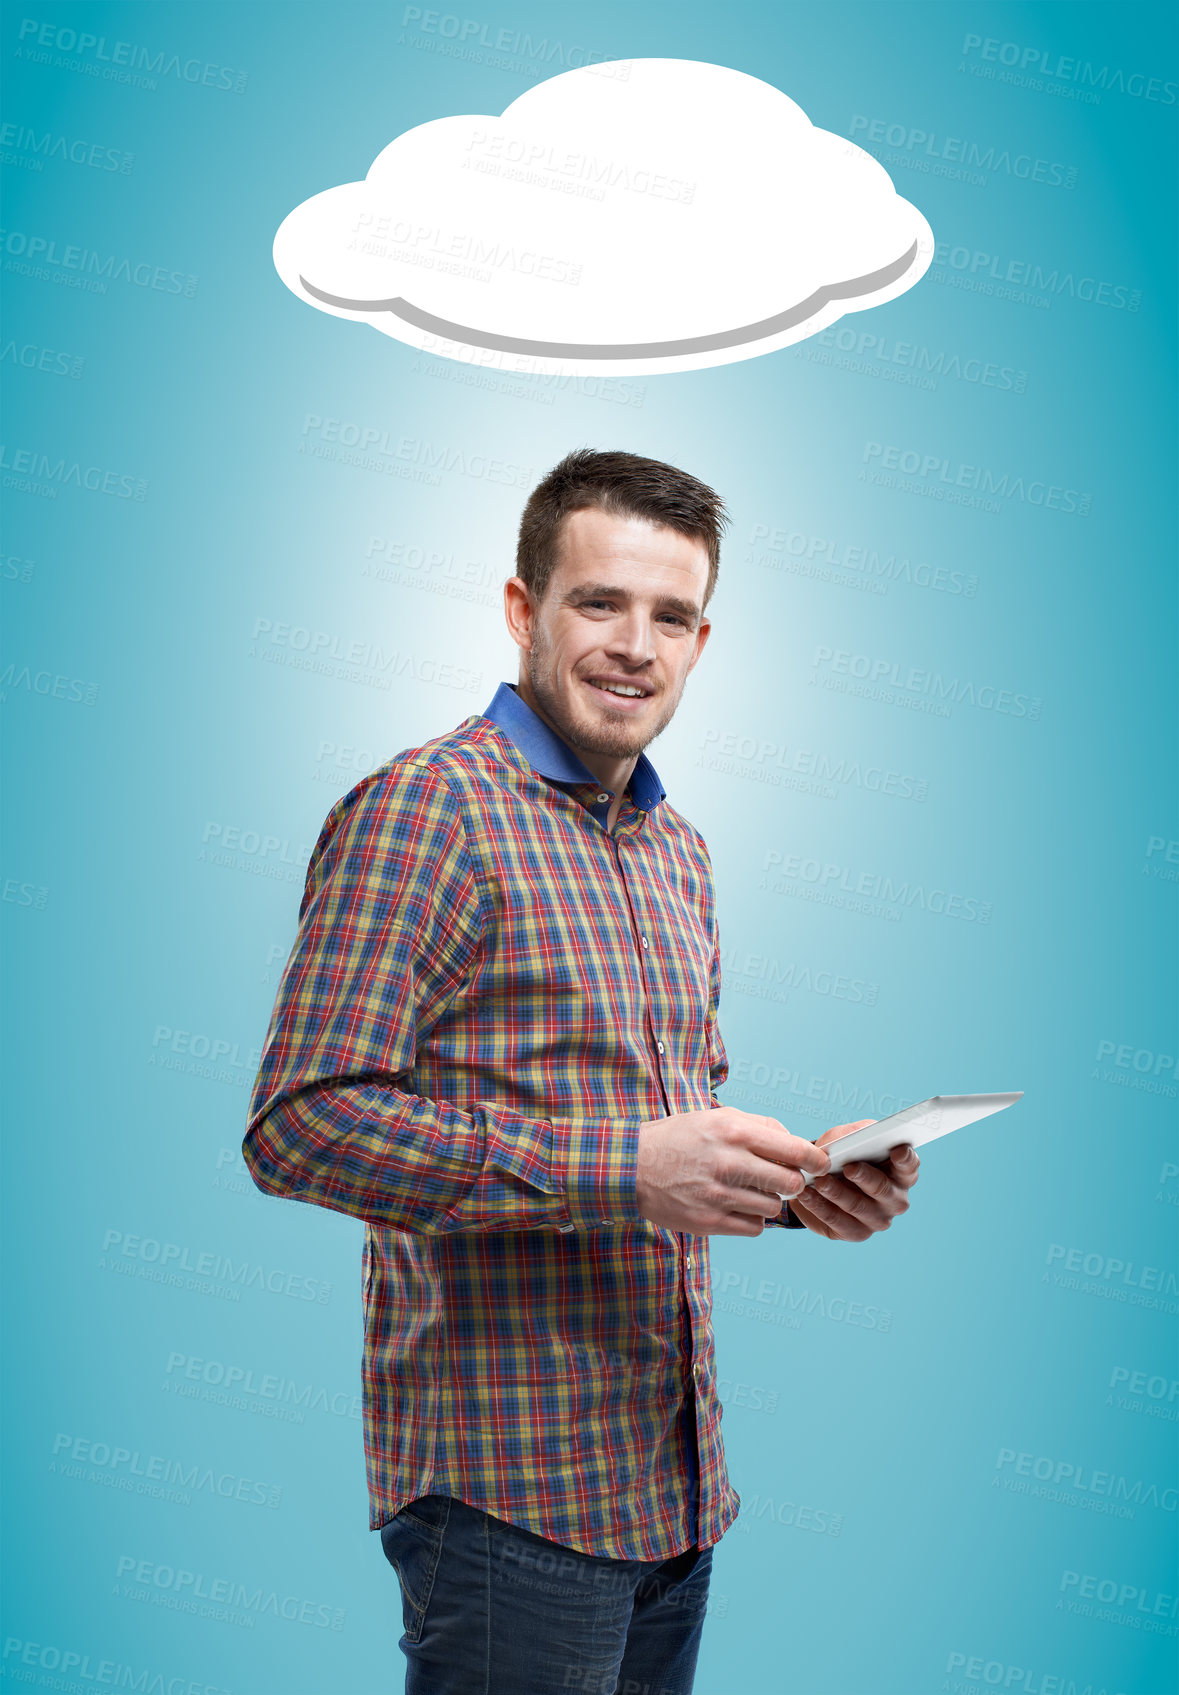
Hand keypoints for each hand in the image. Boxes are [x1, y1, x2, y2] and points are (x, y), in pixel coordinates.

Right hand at [635, 1107, 829, 1235]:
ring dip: (769, 1201)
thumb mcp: (716, 1117)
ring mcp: (720, 1196)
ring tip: (748, 1191)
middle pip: (791, 1183)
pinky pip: (755, 1228)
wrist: (631, 1168)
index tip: (821, 1164)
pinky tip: (736, 1206)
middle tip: (781, 1179)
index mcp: (734, 1132)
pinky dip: (752, 1219)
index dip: (816, 1159)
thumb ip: (758, 1126)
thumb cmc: (678, 1138)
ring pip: (774, 1208)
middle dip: (792, 1182)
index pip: (794, 1150)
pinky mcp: (710, 1223)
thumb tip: (794, 1143)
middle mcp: (730, 1164)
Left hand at [785, 1121, 919, 1241]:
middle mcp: (895, 1199)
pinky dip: (820, 1206)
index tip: (897, 1150)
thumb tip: (863, 1133)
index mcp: (900, 1173)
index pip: (909, 1167)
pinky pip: (837, 1221)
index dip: (905, 1159)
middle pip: (883, 1189)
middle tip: (848, 1167)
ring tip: (820, 1181)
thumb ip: (857, 1132)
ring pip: (858, 1206)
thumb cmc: (841, 1155)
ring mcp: (877, 1219)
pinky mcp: (855, 1233)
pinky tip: (806, 1194)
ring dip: (837, 1193)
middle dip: (865, 1177)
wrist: (817, 1181)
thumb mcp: (847, 1137)